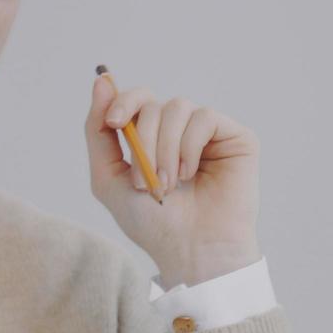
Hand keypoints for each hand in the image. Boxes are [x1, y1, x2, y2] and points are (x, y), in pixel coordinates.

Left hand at [84, 74, 262, 287]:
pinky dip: (190, 146)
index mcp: (151, 137)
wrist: (191, 251)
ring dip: (165, 148)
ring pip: (177, 107)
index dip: (121, 101)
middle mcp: (179, 130)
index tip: (112, 123)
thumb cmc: (152, 223)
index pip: (135, 99)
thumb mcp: (108, 178)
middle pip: (151, 102)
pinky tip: (191, 174)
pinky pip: (204, 118)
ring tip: (169, 184)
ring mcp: (208, 133)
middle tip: (145, 182)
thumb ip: (98, 132)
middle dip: (142, 140)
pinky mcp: (235, 136)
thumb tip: (101, 81)